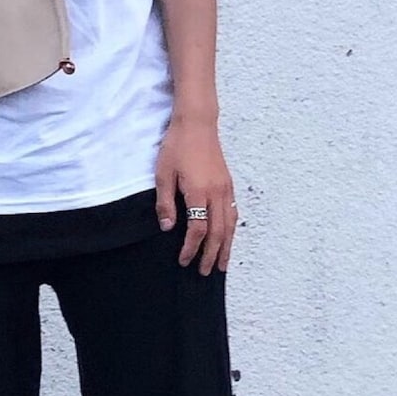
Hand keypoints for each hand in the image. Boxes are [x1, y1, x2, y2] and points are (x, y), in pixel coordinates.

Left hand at [155, 118, 237, 274]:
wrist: (197, 123)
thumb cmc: (177, 146)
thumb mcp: (163, 174)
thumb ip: (165, 203)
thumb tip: (167, 228)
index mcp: (199, 192)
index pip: (198, 229)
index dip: (191, 248)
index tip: (184, 260)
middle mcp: (217, 193)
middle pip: (218, 232)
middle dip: (212, 254)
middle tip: (205, 271)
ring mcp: (225, 189)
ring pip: (230, 225)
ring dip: (227, 247)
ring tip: (222, 264)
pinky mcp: (228, 184)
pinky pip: (233, 213)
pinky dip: (231, 230)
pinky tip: (228, 238)